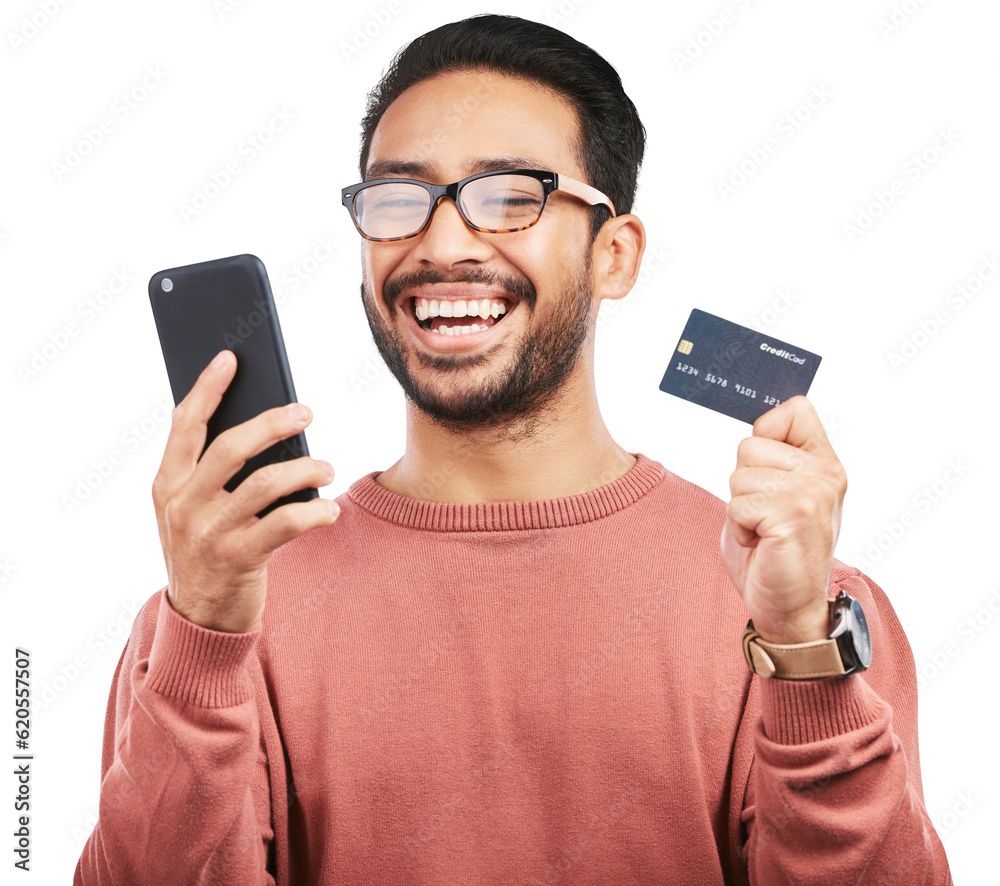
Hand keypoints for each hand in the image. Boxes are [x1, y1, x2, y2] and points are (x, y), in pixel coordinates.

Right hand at [151, 350, 337, 632]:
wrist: (200, 618)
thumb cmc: (206, 548)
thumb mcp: (189, 509)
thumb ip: (205, 470)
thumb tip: (250, 416)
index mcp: (166, 485)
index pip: (184, 426)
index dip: (207, 389)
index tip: (229, 358)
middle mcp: (182, 506)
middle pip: (231, 447)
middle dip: (273, 423)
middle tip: (305, 412)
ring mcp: (209, 534)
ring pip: (265, 482)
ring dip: (306, 469)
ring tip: (328, 468)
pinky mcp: (239, 559)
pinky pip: (286, 523)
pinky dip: (315, 512)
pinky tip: (329, 509)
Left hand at [720, 396, 846, 643]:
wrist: (788, 606)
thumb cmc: (773, 549)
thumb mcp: (774, 491)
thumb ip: (772, 456)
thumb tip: (760, 421)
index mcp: (824, 462)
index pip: (795, 409)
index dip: (767, 433)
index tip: (769, 472)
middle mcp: (826, 473)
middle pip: (750, 444)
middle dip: (743, 483)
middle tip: (765, 516)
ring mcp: (812, 493)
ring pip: (739, 475)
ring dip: (740, 508)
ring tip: (764, 531)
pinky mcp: (793, 515)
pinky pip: (737, 504)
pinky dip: (739, 528)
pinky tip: (762, 544)